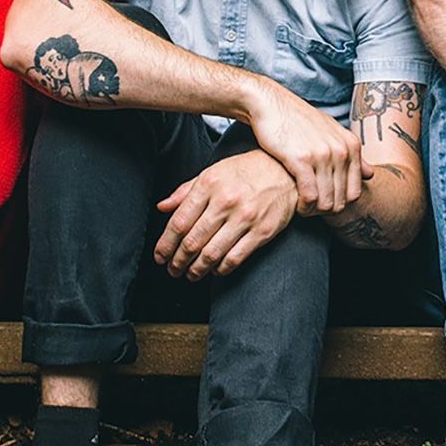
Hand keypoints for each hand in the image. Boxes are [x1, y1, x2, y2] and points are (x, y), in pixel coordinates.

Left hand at [154, 150, 299, 279]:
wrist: (285, 171)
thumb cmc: (247, 171)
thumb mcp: (213, 172)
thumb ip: (185, 191)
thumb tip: (162, 207)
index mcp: (209, 185)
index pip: (179, 222)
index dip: (165, 244)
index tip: (160, 256)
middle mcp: (225, 201)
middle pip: (193, 241)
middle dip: (178, 261)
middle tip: (173, 269)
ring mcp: (245, 218)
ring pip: (211, 254)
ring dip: (196, 270)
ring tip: (190, 274)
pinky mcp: (261, 232)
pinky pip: (235, 258)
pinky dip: (221, 269)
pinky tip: (215, 270)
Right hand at [244, 82, 365, 213]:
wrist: (271, 104)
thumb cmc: (298, 120)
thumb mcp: (331, 132)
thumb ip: (351, 155)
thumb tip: (371, 174)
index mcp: (352, 145)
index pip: (354, 192)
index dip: (339, 204)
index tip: (324, 203)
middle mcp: (342, 150)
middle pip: (341, 200)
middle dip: (326, 210)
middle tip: (312, 209)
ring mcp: (323, 155)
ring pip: (326, 201)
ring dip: (313, 211)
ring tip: (303, 208)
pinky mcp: (302, 159)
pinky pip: (310, 195)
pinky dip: (303, 206)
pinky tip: (296, 203)